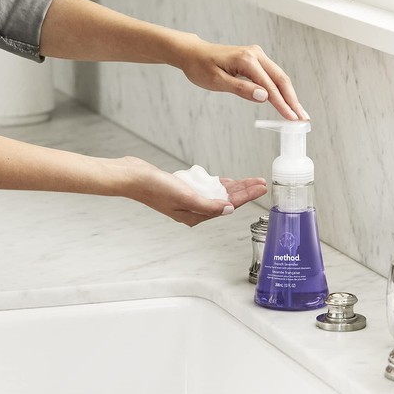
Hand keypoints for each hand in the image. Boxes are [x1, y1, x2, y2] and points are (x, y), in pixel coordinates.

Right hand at [118, 156, 267, 226]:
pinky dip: (218, 184)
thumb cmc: (154, 187)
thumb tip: (229, 209)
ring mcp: (188, 201)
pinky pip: (206, 188)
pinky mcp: (183, 190)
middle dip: (245, 191)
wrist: (132, 177)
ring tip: (251, 181)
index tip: (261, 188)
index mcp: (195, 216)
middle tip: (261, 182)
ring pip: (218, 194)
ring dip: (235, 187)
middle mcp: (194, 210)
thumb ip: (208, 204)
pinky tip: (226, 181)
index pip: (227, 205)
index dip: (246, 196)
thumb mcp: (185, 196)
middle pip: (226, 200)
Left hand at [174, 39, 308, 120]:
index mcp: (247, 60)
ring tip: (299, 113)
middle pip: (281, 80)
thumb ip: (242, 89)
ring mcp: (257, 56)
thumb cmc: (201, 67)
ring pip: (279, 78)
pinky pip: (272, 76)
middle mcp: (256, 54)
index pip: (270, 86)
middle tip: (303, 119)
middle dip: (293, 100)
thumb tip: (265, 96)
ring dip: (290, 96)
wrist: (193, 54)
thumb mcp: (217, 82)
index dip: (282, 104)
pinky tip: (287, 102)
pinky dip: (281, 90)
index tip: (292, 119)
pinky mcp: (256, 60)